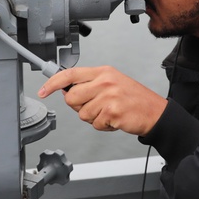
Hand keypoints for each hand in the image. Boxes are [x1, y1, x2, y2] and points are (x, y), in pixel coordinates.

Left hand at [37, 66, 166, 135]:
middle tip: (94, 107)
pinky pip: (94, 124)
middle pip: (71, 97)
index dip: (53, 83)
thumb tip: (66, 91)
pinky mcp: (112, 112)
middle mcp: (105, 81)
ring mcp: (108, 97)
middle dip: (78, 106)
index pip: (70, 74)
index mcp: (103, 72)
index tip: (43, 90)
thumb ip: (90, 84)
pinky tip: (114, 120)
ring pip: (82, 114)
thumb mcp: (112, 82)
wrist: (155, 112)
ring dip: (93, 118)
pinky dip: (103, 126)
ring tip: (109, 113)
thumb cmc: (133, 99)